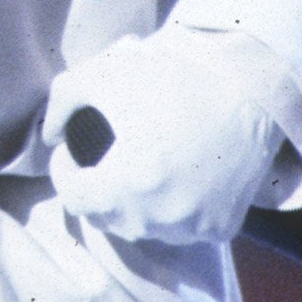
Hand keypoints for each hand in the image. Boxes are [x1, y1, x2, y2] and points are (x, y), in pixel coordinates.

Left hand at [41, 27, 294, 245]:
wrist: (250, 84)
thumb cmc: (173, 76)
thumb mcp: (101, 74)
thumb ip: (60, 105)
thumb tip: (51, 137)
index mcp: (128, 184)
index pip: (74, 198)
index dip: (65, 171)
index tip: (71, 150)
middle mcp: (162, 217)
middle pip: (106, 216)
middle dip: (95, 188)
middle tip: (99, 159)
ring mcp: (196, 227)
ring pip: (144, 226)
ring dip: (131, 203)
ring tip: (134, 167)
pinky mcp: (222, 227)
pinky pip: (181, 227)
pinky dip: (170, 209)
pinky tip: (170, 176)